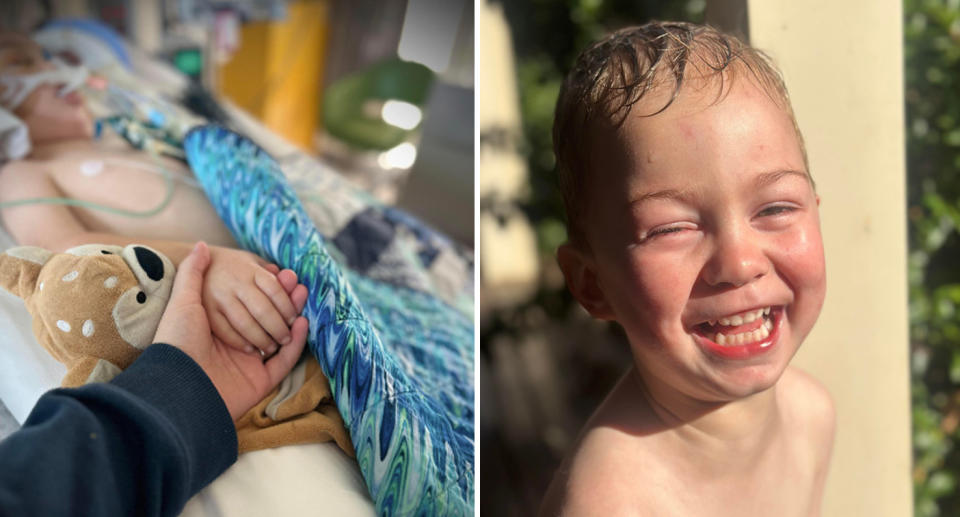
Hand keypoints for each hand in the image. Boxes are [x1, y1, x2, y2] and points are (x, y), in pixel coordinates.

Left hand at [154, 242, 309, 420]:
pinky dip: (297, 343)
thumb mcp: (183, 301)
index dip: (265, 288)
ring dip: (293, 315)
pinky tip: (303, 322)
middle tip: (295, 281)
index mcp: (219, 328)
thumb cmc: (177, 341)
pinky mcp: (261, 381)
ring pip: (281, 337)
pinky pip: (285, 361)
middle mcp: (235, 345)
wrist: (177, 385)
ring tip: (302, 294)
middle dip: (283, 299)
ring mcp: (249, 364)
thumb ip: (193, 273)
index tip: (279, 271)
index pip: (249, 304)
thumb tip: (201, 245)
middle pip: (268, 318)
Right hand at [202, 245, 306, 355]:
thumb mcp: (256, 263)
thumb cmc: (237, 268)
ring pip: (245, 323)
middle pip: (262, 309)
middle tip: (286, 339)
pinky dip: (240, 342)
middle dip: (278, 328)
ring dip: (261, 339)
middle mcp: (234, 283)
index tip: (295, 320)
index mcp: (250, 270)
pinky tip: (251, 348)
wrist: (196, 265)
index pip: (275, 290)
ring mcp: (219, 297)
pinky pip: (225, 331)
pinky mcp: (206, 311)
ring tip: (271, 347)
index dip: (288, 308)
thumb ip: (275, 276)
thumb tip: (293, 280)